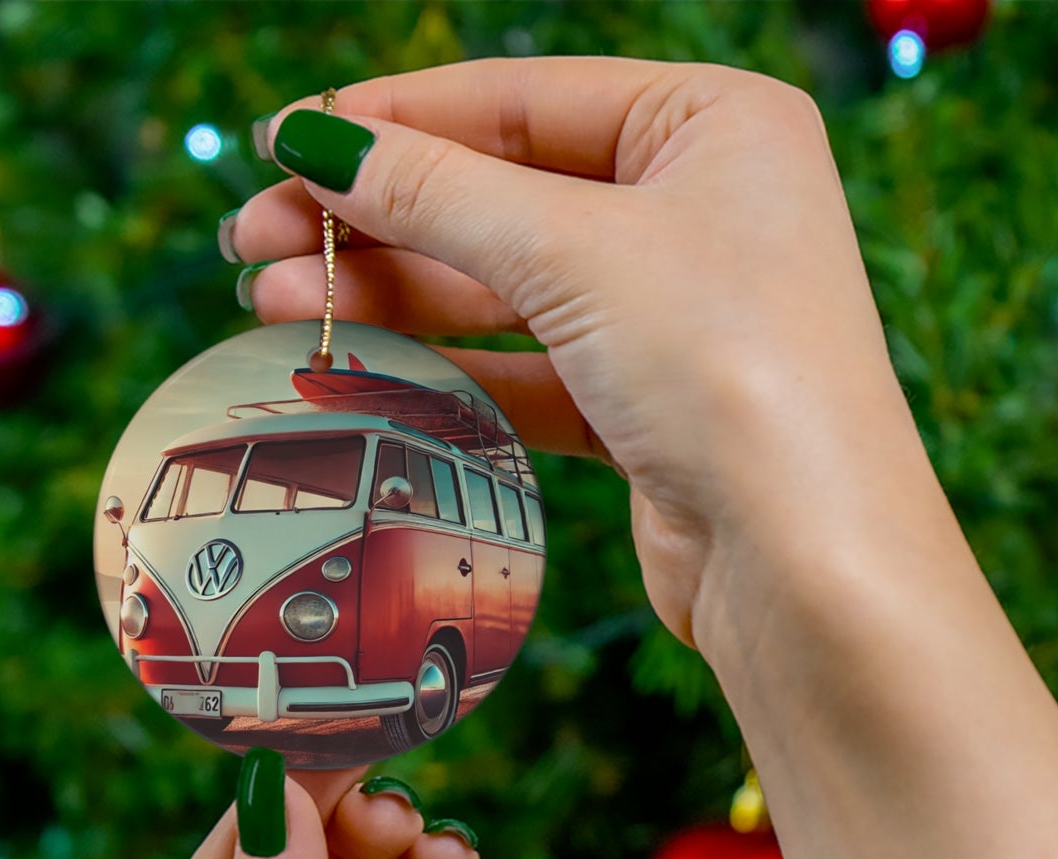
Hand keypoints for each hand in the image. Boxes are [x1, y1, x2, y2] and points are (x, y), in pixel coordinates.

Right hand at [229, 56, 911, 654]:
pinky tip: (358, 367)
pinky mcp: (649, 407)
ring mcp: (676, 314)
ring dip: (393, 297)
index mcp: (714, 124)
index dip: (394, 120)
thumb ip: (438, 192)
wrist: (804, 559)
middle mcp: (701, 209)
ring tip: (274, 304)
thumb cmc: (728, 369)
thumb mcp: (574, 251)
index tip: (283, 142)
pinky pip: (528, 370)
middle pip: (504, 195)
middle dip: (376, 219)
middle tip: (253, 241)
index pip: (522, 99)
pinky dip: (446, 370)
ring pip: (507, 289)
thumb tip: (318, 142)